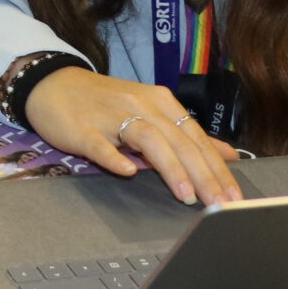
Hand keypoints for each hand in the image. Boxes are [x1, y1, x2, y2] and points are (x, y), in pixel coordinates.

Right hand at [20, 67, 243, 205]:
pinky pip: (101, 144)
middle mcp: (142, 106)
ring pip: (149, 140)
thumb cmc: (104, 103)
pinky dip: (114, 158)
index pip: (196, 138)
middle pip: (179, 141)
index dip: (218, 168)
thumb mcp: (151, 112)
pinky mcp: (83, 128)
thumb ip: (187, 135)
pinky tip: (127, 173)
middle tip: (220, 204)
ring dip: (170, 168)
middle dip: (204, 175)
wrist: (53, 84)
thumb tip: (228, 155)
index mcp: (161, 103)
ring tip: (187, 195)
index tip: (234, 196)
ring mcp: (112, 116)